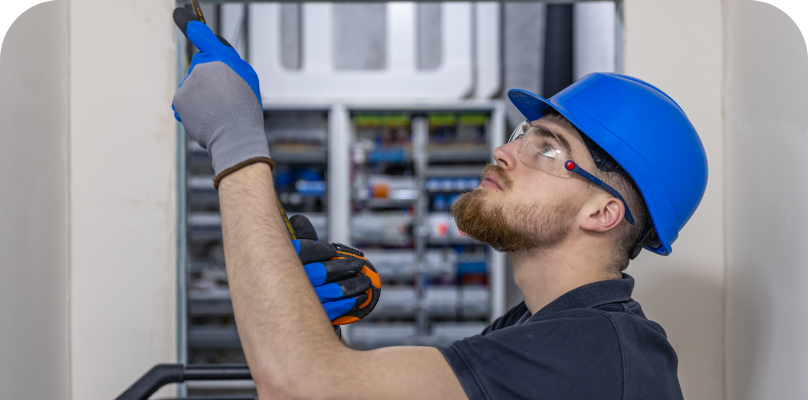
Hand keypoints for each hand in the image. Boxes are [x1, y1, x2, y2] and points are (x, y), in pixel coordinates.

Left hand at [172, 7, 272, 187]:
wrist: (234, 136)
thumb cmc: (245, 109)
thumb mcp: (248, 78)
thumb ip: (230, 63)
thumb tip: (216, 60)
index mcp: (220, 58)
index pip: (202, 35)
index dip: (194, 27)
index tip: (186, 19)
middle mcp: (201, 66)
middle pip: (200, 67)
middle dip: (208, 79)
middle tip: (224, 97)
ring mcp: (188, 83)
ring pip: (192, 85)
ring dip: (201, 96)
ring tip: (217, 111)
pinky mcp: (179, 99)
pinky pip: (185, 101)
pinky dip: (192, 109)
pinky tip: (206, 117)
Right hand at [290, 215, 381, 324]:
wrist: (283, 314)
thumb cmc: (291, 277)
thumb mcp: (292, 257)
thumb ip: (299, 239)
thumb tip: (299, 220)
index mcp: (282, 266)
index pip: (300, 253)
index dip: (318, 250)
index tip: (332, 251)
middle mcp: (288, 285)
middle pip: (320, 273)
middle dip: (344, 267)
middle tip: (360, 264)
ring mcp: (300, 304)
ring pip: (330, 293)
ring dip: (352, 286)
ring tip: (366, 281)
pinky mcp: (310, 319)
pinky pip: (332, 311)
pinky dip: (348, 304)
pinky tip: (360, 299)